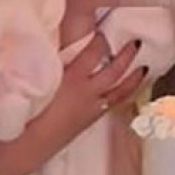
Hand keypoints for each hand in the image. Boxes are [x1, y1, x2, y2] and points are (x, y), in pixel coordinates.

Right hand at [29, 33, 145, 160]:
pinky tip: (126, 93)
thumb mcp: (40, 78)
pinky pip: (113, 104)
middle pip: (114, 71)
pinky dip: (123, 95)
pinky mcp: (90, 120)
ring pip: (120, 91)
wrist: (30, 143)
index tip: (102, 31)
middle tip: (136, 43)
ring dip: (133, 79)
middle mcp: (88, 92)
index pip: (93, 52)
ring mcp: (92, 108)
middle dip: (126, 56)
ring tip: (144, 69)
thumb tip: (56, 47)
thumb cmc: (30, 109)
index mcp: (73, 78)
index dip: (100, 40)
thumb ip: (52, 62)